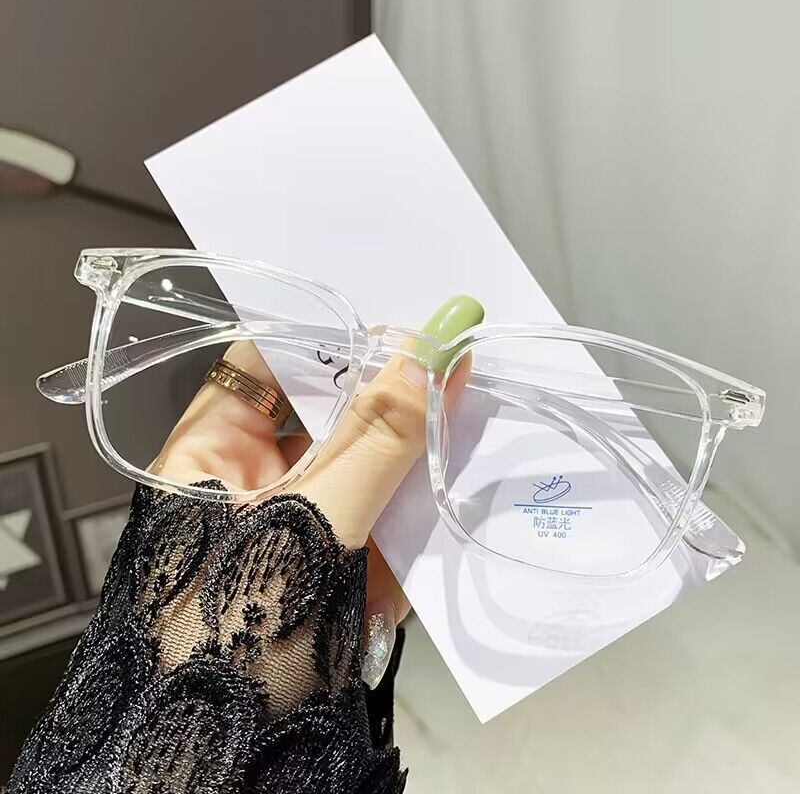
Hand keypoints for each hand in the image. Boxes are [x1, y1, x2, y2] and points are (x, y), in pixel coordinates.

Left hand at [151, 295, 483, 686]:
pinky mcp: (334, 565)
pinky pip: (379, 516)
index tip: (393, 318)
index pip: (262, 362)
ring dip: (412, 453)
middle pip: (324, 412)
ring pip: (362, 464)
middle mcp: (249, 482)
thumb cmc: (235, 645)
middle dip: (387, 396)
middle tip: (450, 361)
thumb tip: (421, 358)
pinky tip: (456, 483)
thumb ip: (373, 442)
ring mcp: (296, 525)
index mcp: (209, 456)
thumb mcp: (310, 527)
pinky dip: (415, 508)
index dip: (326, 335)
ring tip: (467, 413)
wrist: (235, 764)